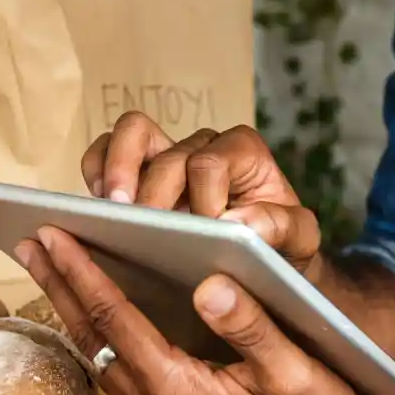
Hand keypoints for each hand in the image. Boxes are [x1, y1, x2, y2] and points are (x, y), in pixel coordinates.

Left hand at [15, 227, 386, 394]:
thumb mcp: (298, 369)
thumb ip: (252, 326)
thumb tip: (209, 284)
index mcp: (182, 393)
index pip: (117, 320)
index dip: (81, 273)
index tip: (53, 234)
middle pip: (95, 341)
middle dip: (60, 287)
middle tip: (29, 241)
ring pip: (103, 363)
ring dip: (76, 315)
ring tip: (53, 271)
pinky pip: (122, 385)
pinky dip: (103, 344)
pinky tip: (99, 320)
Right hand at [80, 114, 325, 283]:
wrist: (264, 261)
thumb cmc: (280, 247)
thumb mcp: (299, 241)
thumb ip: (282, 228)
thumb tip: (239, 223)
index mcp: (243, 153)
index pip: (209, 162)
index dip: (202, 197)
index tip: (205, 233)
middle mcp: (202, 146)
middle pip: (165, 151)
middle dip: (153, 190)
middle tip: (145, 226)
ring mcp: (165, 156)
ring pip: (130, 133)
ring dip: (116, 169)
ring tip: (113, 211)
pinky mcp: (136, 175)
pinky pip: (104, 154)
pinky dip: (96, 171)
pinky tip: (99, 210)